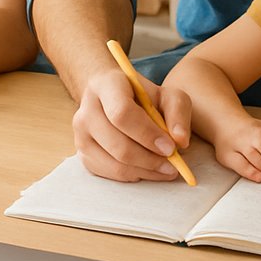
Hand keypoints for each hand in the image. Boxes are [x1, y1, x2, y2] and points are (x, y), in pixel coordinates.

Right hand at [72, 67, 191, 181]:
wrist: (112, 96)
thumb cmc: (142, 95)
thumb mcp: (166, 94)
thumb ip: (177, 112)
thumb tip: (180, 141)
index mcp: (106, 85)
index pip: (122, 113)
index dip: (147, 134)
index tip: (170, 147)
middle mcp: (86, 110)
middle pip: (117, 144)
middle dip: (149, 159)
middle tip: (173, 166)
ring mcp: (80, 134)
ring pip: (114, 163)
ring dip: (145, 171)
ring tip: (165, 169)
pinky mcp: (82, 153)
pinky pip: (109, 174)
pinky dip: (133, 175)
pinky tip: (147, 168)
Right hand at [210, 117, 260, 181]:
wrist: (224, 122)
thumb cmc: (252, 129)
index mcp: (257, 132)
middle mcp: (244, 139)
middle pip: (260, 156)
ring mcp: (233, 147)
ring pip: (249, 162)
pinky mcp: (225, 156)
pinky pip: (237, 166)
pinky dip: (248, 173)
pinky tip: (258, 178)